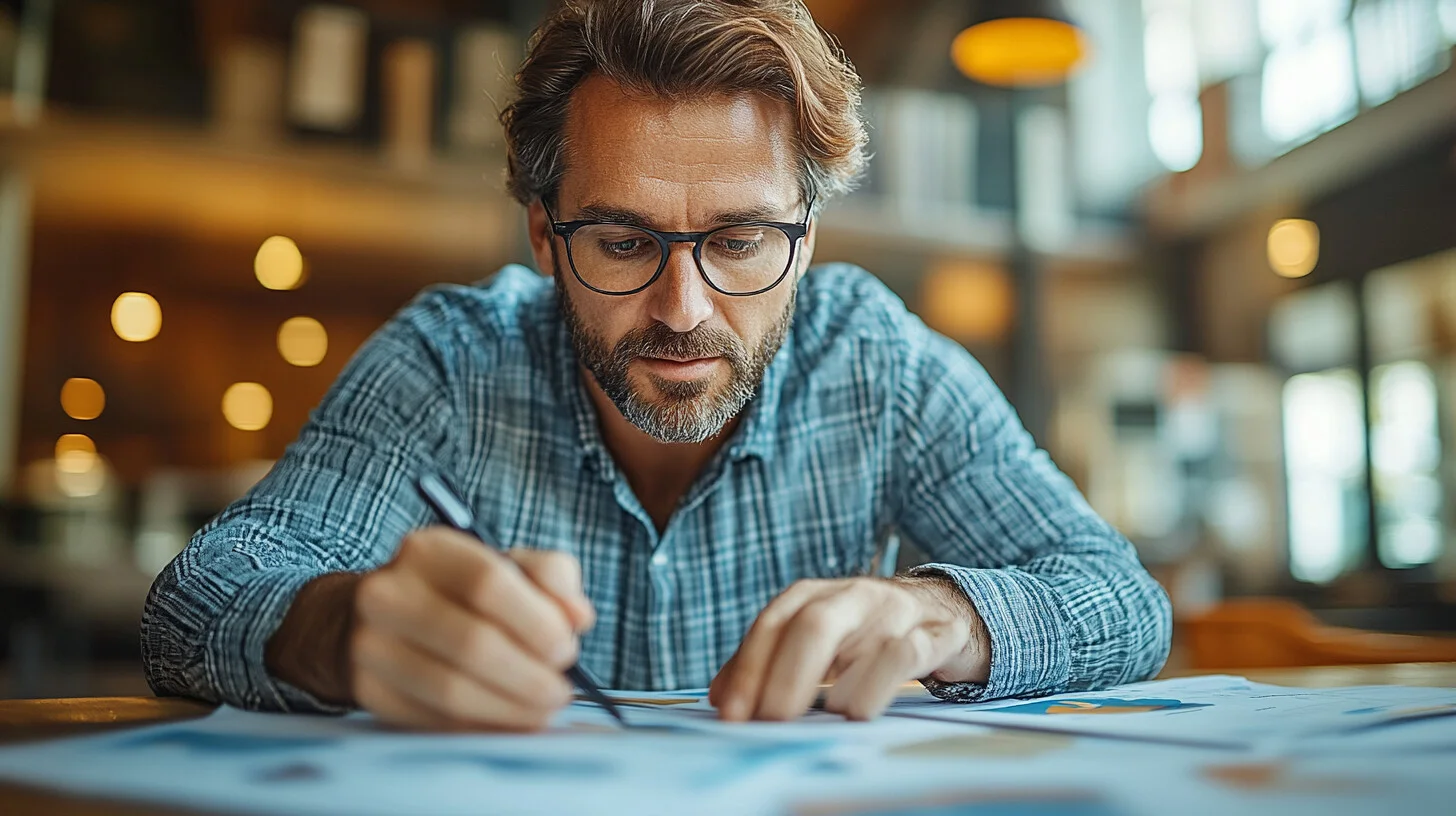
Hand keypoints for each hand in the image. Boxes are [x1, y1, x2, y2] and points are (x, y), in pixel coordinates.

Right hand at [349, 528, 594, 730]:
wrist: (377, 617)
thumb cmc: (459, 592)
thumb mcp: (506, 565)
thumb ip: (551, 578)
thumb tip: (579, 617)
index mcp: (429, 550)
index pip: (487, 583)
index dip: (536, 622)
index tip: (566, 650)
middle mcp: (389, 593)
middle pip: (471, 642)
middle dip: (529, 675)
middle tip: (560, 691)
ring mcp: (370, 644)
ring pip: (451, 689)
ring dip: (509, 709)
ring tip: (541, 711)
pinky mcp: (369, 689)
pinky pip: (433, 719)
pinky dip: (481, 726)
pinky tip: (507, 722)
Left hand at [708, 576, 988, 721]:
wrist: (947, 612)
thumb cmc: (867, 634)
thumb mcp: (815, 642)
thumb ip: (767, 663)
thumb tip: (719, 697)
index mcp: (816, 596)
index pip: (773, 622)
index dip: (748, 667)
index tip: (731, 713)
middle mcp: (854, 596)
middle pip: (813, 623)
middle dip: (784, 676)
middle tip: (769, 722)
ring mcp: (898, 613)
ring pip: (863, 638)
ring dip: (839, 688)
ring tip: (823, 718)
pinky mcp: (938, 634)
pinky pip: (909, 655)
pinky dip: (880, 687)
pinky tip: (860, 712)